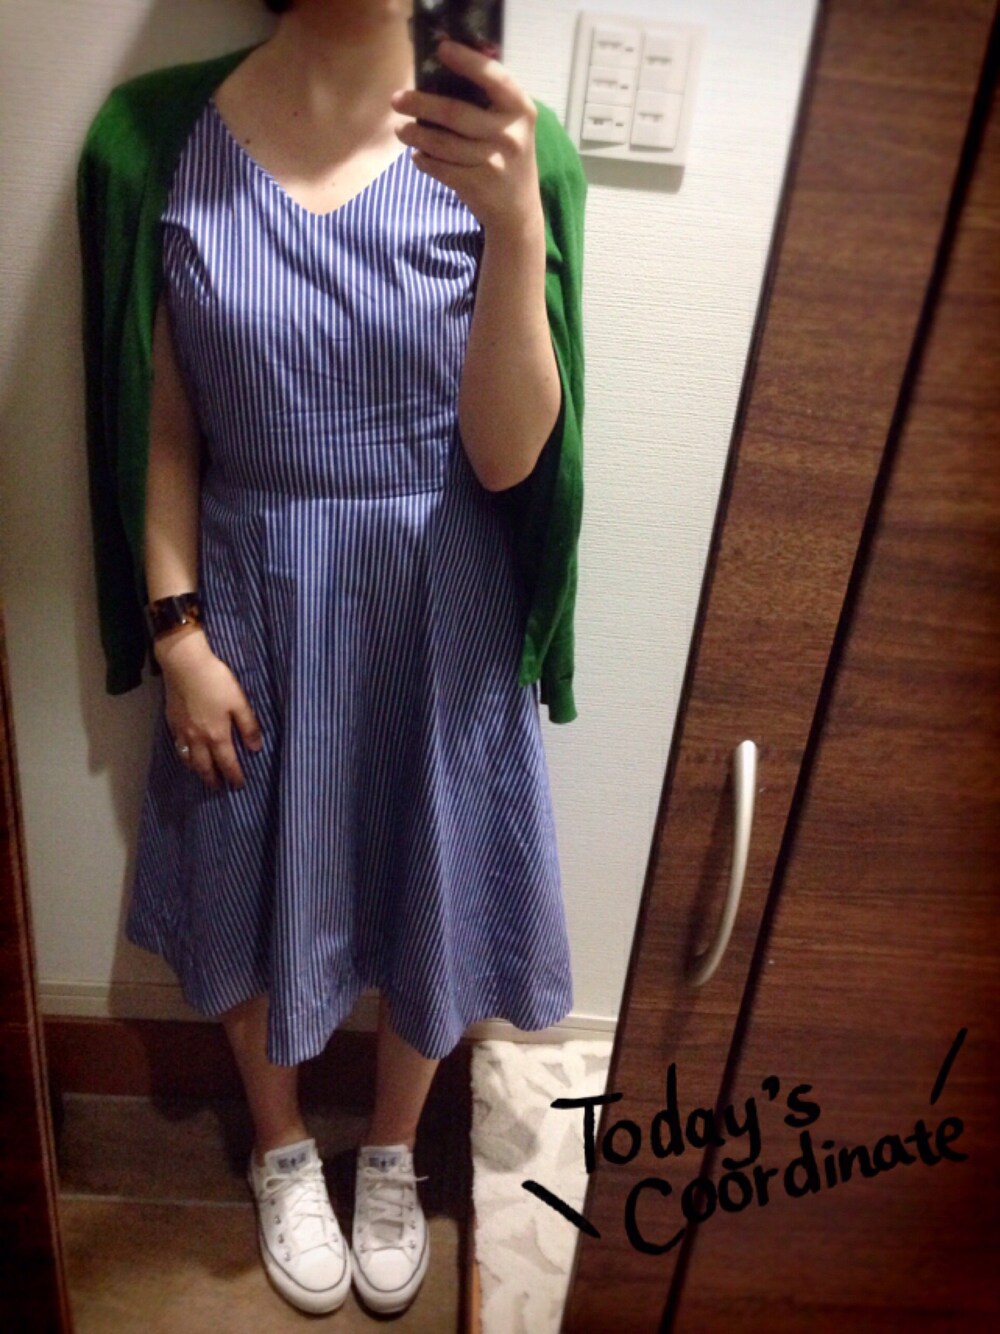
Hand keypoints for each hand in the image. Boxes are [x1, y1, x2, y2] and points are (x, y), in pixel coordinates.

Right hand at [155, 629, 262, 790]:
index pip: (227, 763)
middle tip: (219, 788)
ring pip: (189, 760)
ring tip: (203, 775)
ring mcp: (182, 732)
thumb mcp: (239, 702)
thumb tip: (255, 748)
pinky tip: (187, 756)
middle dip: (213, 780)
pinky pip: (178, 748)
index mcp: (217, 735)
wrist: (184, 665)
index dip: (233, 776)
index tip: (238, 786)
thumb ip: (248, 726)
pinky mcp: (171, 722)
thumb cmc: (216, 681)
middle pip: (205, 767)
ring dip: (197, 771)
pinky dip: (185, 757)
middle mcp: (198, 739)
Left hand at [390, 39, 542, 236]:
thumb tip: (440, 73)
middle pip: (455, 113)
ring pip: (443, 143)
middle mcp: (510, 134)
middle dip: (420, 104)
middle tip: (396, 100)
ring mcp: (494, 162)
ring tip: (401, 131)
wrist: (518, 211)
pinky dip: (423, 161)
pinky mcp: (478, 185)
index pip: (494, 77)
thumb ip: (488, 101)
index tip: (441, 49)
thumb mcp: (510, 125)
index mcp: (520, 109)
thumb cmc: (507, 157)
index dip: (467, 61)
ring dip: (415, 135)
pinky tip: (417, 155)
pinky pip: (440, 168)